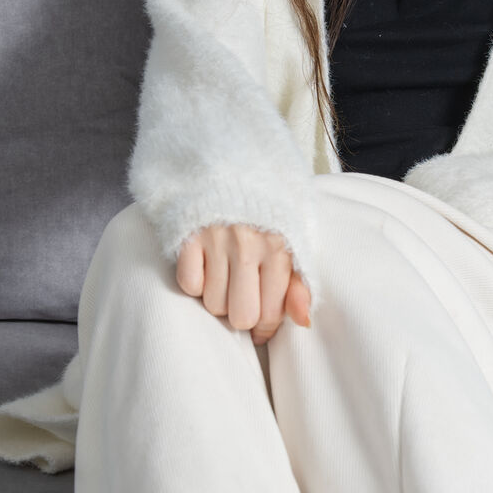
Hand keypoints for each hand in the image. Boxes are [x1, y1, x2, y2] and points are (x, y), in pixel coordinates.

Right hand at [177, 224, 312, 344]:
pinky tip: (206, 268)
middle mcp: (248, 246)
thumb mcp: (295, 242)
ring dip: (218, 299)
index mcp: (279, 249)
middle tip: (242, 299)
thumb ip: (299, 284)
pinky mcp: (189, 235)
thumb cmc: (271, 211)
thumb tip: (304, 321)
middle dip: (242, 316)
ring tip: (226, 279)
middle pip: (240, 317)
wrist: (237, 165)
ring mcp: (216, 240)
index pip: (270, 314)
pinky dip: (196, 283)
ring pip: (213, 305)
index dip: (265, 328)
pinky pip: (189, 284)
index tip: (260, 326)